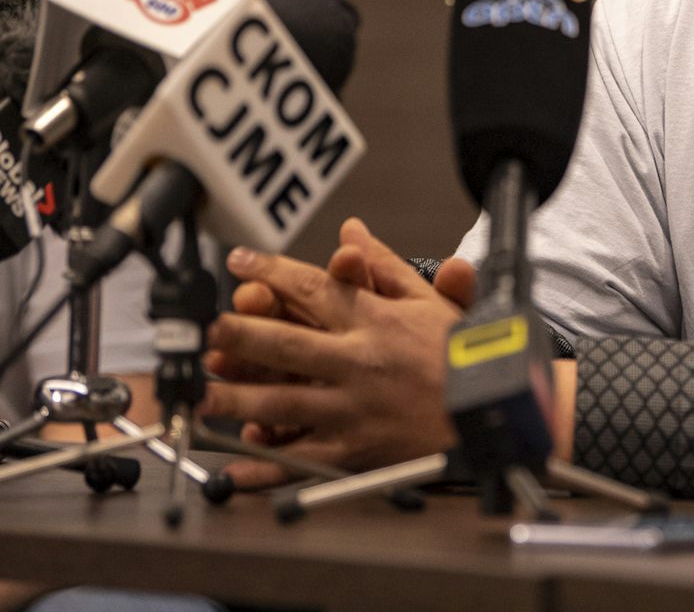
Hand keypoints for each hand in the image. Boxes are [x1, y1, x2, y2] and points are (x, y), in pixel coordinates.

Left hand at [201, 217, 465, 488]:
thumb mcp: (428, 300)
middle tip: (204, 330)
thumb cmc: (461, 355)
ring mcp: (353, 409)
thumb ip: (384, 266)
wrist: (493, 412)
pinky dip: (264, 463)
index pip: (312, 287)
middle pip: (284, 343)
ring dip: (235, 396)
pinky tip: (232, 462)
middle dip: (237, 334)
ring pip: (281, 402)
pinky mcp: (354, 450)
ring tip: (200, 393)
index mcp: (375, 321)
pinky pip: (300, 457)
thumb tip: (351, 229)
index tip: (238, 262)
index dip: (269, 272)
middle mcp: (359, 362)